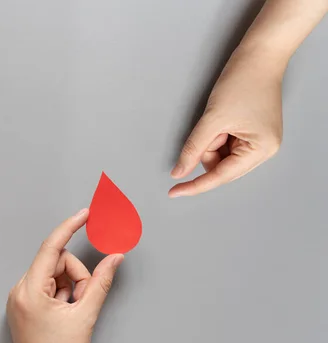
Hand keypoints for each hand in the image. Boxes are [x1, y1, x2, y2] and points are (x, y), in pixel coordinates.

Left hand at [7, 209, 123, 342]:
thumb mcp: (86, 316)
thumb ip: (101, 282)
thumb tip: (114, 258)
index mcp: (30, 290)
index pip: (52, 247)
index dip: (70, 227)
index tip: (84, 214)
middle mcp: (20, 290)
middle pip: (56, 262)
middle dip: (76, 277)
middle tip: (82, 302)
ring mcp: (19, 297)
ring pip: (53, 273)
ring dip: (69, 287)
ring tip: (71, 313)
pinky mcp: (23, 304)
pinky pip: (46, 284)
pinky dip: (61, 293)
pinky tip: (63, 313)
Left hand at [169, 47, 283, 196]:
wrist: (258, 55)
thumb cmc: (243, 82)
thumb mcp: (212, 119)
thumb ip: (193, 149)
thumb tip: (179, 172)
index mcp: (261, 150)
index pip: (221, 176)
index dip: (195, 185)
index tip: (174, 192)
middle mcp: (264, 150)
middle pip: (221, 167)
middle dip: (208, 149)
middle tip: (212, 126)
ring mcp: (258, 142)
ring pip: (221, 155)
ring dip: (212, 140)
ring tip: (221, 117)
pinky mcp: (251, 133)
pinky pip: (225, 144)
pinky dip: (217, 135)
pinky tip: (223, 118)